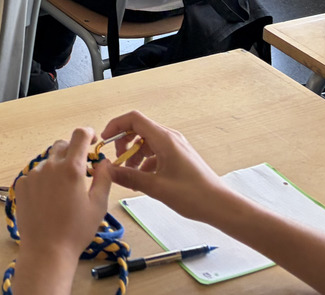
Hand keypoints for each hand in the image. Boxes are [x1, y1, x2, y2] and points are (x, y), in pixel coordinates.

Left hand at [10, 128, 113, 288]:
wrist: (46, 251)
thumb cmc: (76, 231)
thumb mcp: (98, 205)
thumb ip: (104, 179)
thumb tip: (104, 162)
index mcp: (71, 168)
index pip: (80, 135)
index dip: (88, 133)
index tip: (93, 140)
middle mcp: (50, 166)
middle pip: (62, 145)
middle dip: (73, 151)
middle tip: (80, 169)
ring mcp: (33, 174)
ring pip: (48, 161)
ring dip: (57, 167)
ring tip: (64, 191)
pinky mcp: (22, 184)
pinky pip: (35, 174)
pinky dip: (44, 180)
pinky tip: (49, 199)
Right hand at [101, 112, 233, 223]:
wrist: (220, 205)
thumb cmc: (192, 195)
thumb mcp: (156, 187)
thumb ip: (129, 177)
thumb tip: (107, 170)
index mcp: (164, 139)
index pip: (134, 119)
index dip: (116, 126)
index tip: (104, 141)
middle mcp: (169, 138)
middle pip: (139, 129)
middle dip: (123, 144)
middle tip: (117, 163)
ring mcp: (175, 147)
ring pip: (146, 143)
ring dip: (134, 156)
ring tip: (129, 177)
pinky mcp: (178, 157)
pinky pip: (155, 153)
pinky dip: (145, 163)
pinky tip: (143, 181)